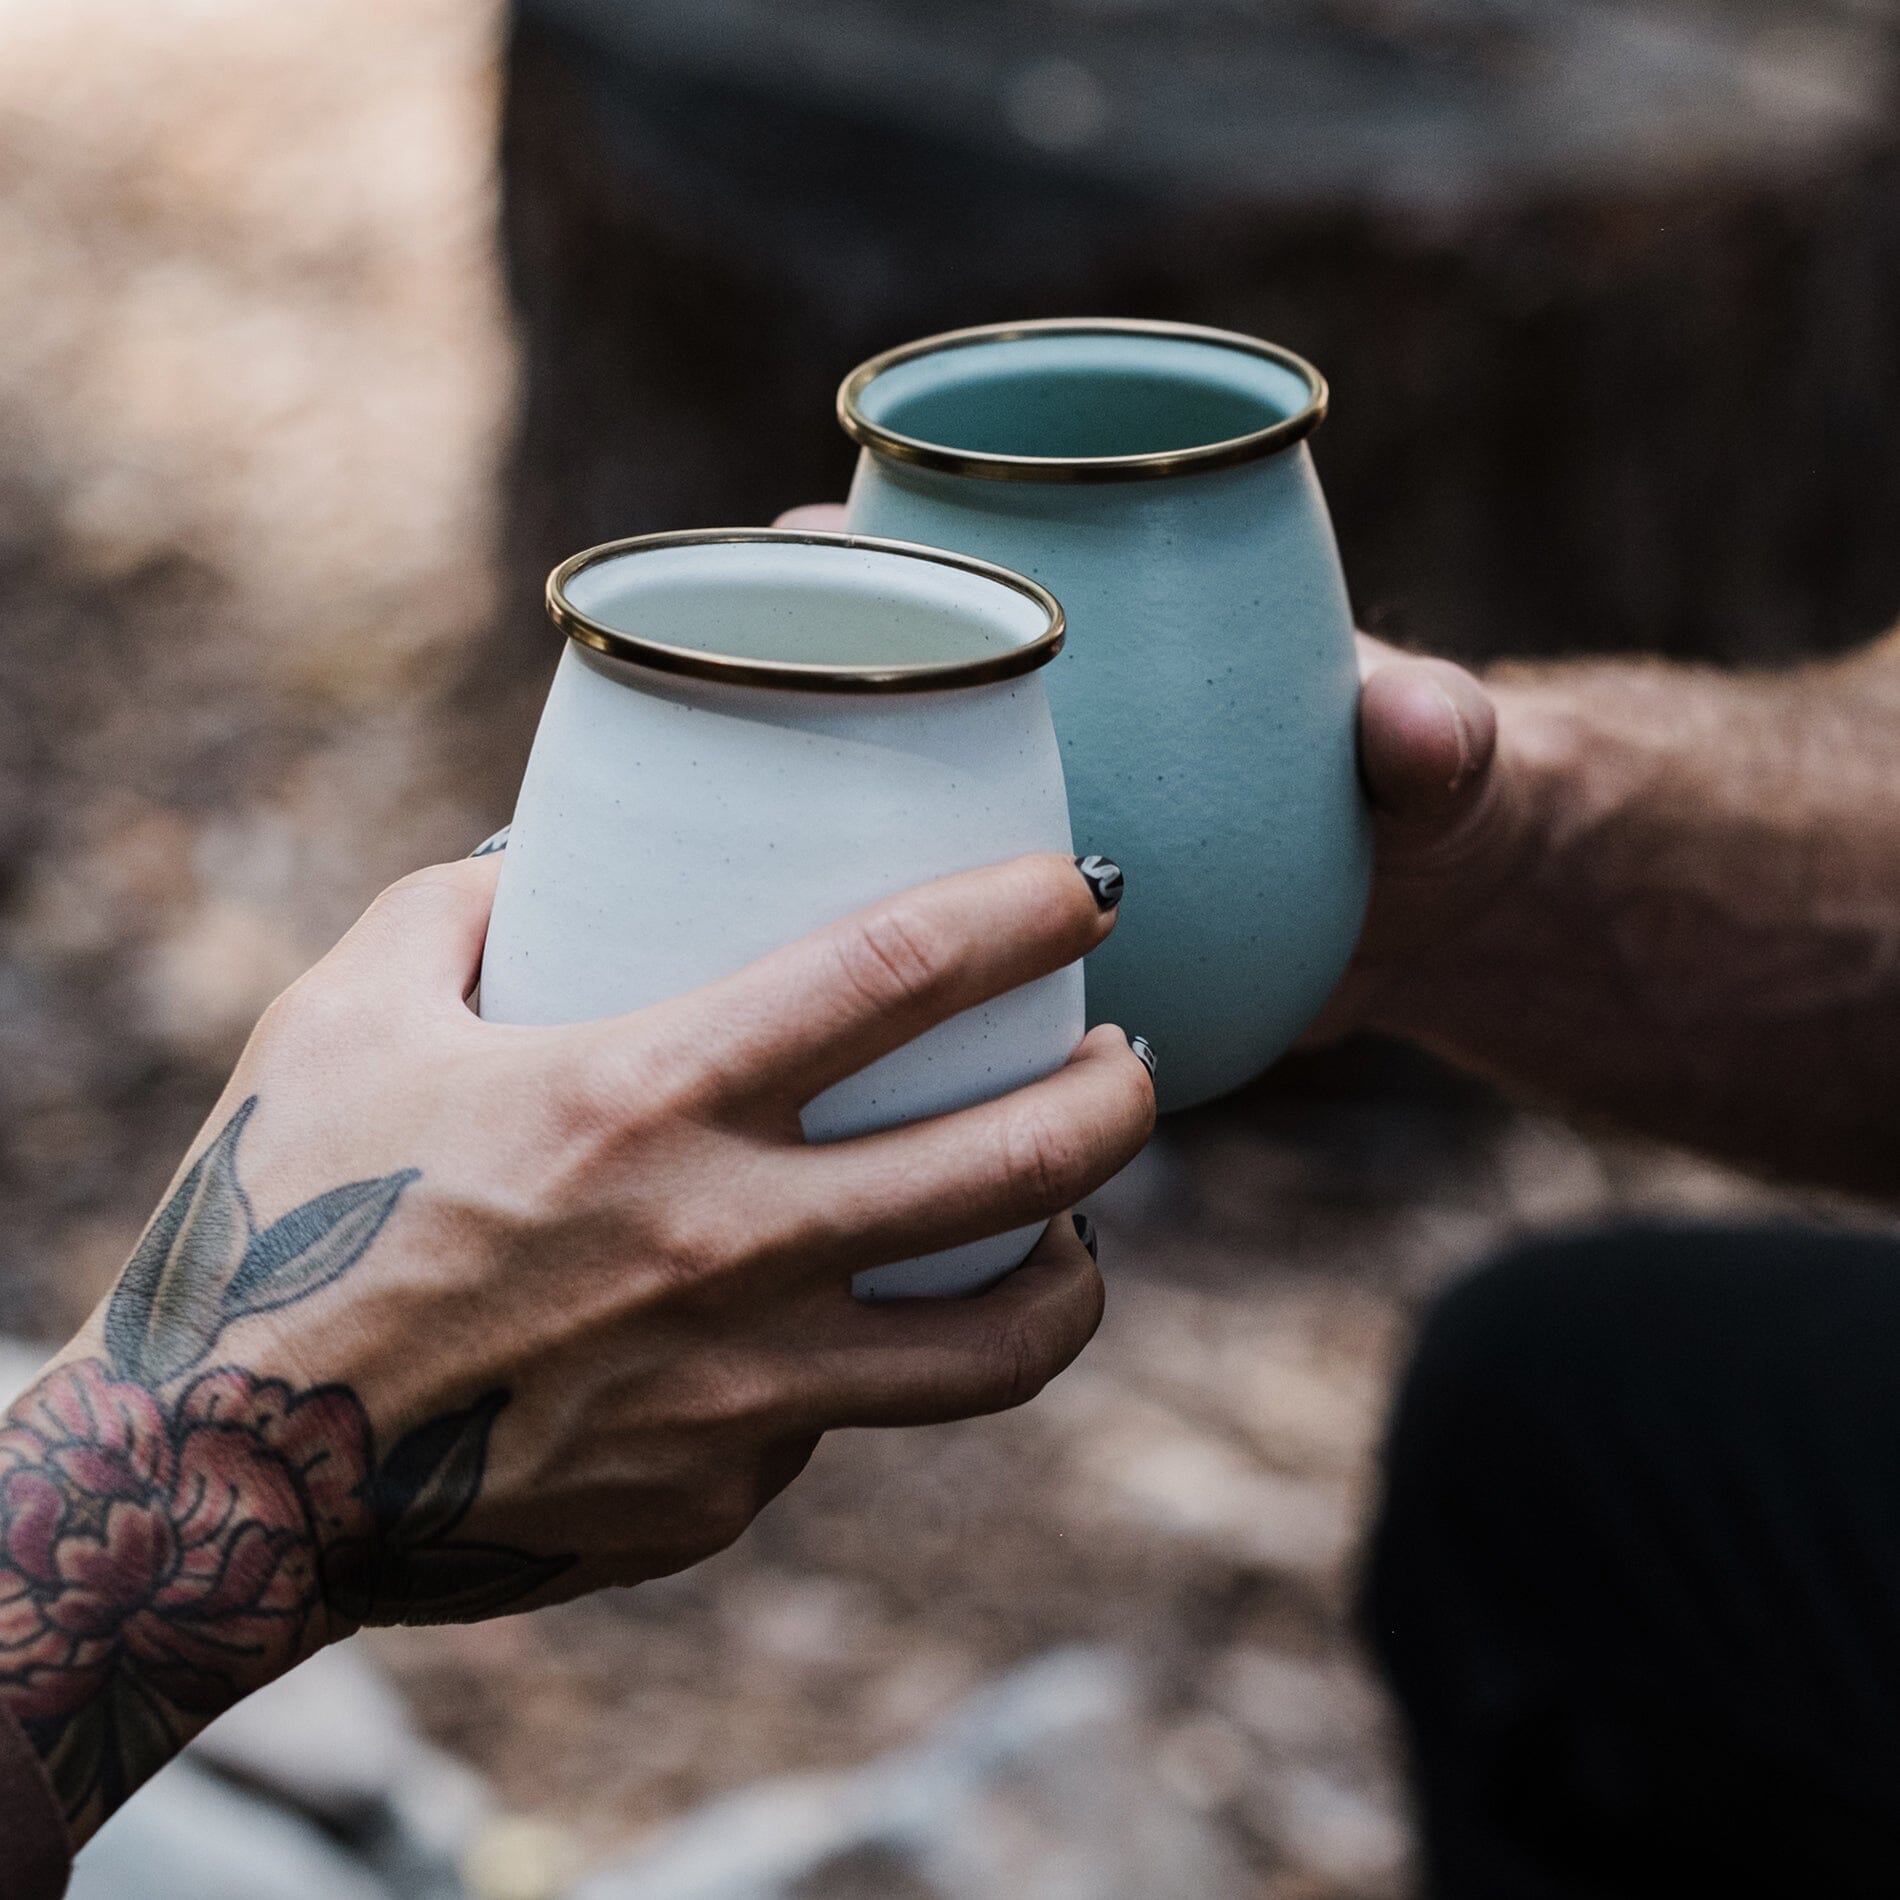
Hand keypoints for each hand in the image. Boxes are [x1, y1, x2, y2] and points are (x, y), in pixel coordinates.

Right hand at [0, 851, 1150, 1837]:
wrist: (221, 1483)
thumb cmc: (278, 1223)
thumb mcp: (345, 1019)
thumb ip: (455, 909)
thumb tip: (532, 856)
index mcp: (640, 1102)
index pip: (896, 975)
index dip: (1025, 913)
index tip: (1087, 891)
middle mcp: (722, 1252)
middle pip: (1014, 1168)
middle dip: (1120, 1100)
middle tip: (1131, 1064)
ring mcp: (739, 1397)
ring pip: (997, 1347)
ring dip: (1070, 1272)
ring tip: (1071, 1225)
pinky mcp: (722, 1497)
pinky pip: (839, 1419)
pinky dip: (854, 1360)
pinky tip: (820, 1329)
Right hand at [776, 504, 1525, 1048]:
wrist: (1436, 928)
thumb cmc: (1437, 807)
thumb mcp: (1445, 773)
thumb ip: (1441, 742)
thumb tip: (1405, 730)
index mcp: (1122, 645)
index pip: (970, 564)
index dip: (865, 550)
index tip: (793, 547)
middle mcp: (1052, 729)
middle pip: (889, 697)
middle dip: (796, 698)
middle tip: (720, 729)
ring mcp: (1034, 837)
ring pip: (894, 829)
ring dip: (811, 850)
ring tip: (728, 894)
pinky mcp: (1042, 943)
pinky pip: (949, 950)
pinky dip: (892, 979)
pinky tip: (823, 1035)